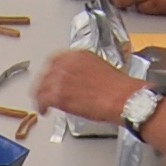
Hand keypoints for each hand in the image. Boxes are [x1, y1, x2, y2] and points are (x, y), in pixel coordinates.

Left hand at [33, 50, 150, 127]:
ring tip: (41, 103)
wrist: (125, 99)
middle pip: (46, 73)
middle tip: (42, 91)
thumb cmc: (119, 89)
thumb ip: (84, 71)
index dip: (50, 71)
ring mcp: (62, 79)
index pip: (55, 59)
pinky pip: (42, 100)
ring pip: (41, 86)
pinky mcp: (60, 95)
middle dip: (43, 83)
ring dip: (40, 96)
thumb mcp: (101, 69)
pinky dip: (41, 106)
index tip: (50, 77)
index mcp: (78, 55)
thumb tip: (78, 80)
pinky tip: (44, 111)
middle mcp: (67, 64)